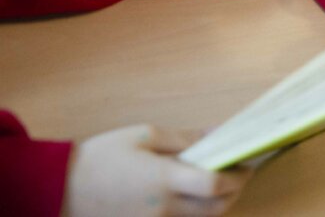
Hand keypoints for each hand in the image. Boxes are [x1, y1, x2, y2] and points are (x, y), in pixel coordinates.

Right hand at [66, 125, 249, 216]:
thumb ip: (185, 138)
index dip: (238, 176)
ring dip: (220, 205)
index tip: (247, 163)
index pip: (216, 185)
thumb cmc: (101, 157)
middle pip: (217, 208)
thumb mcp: (144, 135)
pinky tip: (197, 198)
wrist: (59, 189)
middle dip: (236, 191)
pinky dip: (198, 214)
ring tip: (223, 183)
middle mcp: (164, 208)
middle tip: (241, 173)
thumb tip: (217, 134)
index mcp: (165, 179)